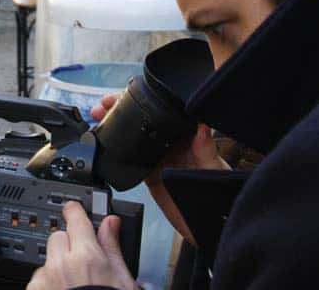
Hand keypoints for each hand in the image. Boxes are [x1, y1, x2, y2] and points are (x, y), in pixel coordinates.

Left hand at [27, 202, 136, 289]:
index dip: (75, 211)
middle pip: (58, 236)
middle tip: (81, 262)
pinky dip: (46, 284)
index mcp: (86, 256)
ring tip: (72, 286)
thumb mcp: (122, 280)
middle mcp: (61, 263)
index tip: (74, 210)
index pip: (74, 217)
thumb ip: (112, 247)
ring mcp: (45, 279)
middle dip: (68, 245)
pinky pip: (37, 278)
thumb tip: (110, 223)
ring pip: (46, 258)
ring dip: (56, 266)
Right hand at [90, 94, 228, 243]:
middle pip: (142, 120)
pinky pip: (131, 159)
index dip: (142, 100)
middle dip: (120, 110)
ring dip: (115, 127)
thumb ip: (206, 149)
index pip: (162, 111)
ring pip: (133, 137)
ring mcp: (159, 158)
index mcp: (186, 135)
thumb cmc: (221, 193)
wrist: (212, 224)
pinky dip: (117, 151)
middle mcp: (171, 144)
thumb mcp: (214, 169)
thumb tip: (201, 124)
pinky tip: (105, 145)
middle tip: (102, 106)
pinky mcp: (150, 175)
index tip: (124, 95)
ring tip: (97, 120)